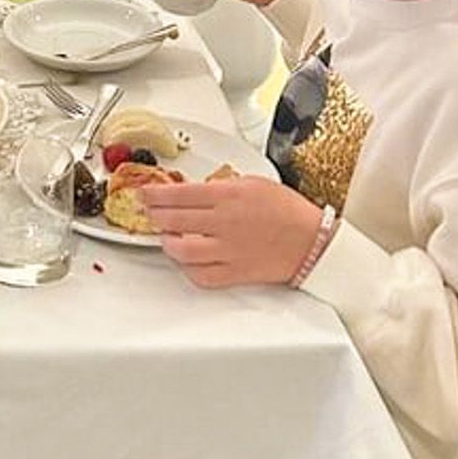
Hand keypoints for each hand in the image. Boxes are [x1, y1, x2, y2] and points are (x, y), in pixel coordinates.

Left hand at [137, 175, 324, 288]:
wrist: (313, 242)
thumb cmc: (288, 211)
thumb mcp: (254, 183)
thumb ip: (221, 186)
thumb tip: (194, 191)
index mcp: (229, 196)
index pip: (179, 194)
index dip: (155, 194)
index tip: (144, 193)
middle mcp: (225, 223)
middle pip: (173, 220)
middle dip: (155, 215)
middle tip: (150, 213)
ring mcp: (228, 250)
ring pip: (181, 251)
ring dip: (167, 243)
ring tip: (166, 236)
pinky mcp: (235, 273)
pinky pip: (201, 276)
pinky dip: (188, 269)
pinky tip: (187, 260)